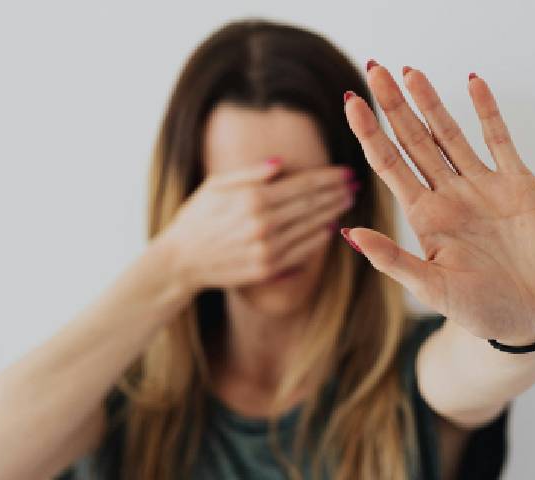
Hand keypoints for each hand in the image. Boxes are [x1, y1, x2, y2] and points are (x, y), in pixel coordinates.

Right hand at [161, 160, 355, 292]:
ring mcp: (267, 249)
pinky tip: (330, 228)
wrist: (180, 261)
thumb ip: (249, 173)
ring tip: (347, 202)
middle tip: (354, 185)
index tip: (346, 171)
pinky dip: (319, 239)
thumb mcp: (215, 186)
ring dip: (333, 213)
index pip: (302, 185)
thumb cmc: (196, 218)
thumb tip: (281, 162)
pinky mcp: (267, 269)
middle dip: (336, 193)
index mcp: (252, 199)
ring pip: (311, 227)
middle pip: (311, 205)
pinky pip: (302, 252)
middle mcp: (263, 224)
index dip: (328, 178)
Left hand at [342, 62, 534, 344]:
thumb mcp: (431, 287)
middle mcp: (447, 195)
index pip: (389, 164)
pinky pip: (499, 139)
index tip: (351, 102)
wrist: (532, 316)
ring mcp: (481, 186)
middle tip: (374, 71)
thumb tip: (348, 233)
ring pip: (450, 134)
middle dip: (393, 107)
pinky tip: (472, 83)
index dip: (370, 133)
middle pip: (414, 141)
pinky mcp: (516, 184)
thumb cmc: (480, 309)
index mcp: (424, 216)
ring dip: (431, 103)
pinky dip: (486, 111)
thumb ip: (393, 259)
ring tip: (409, 72)